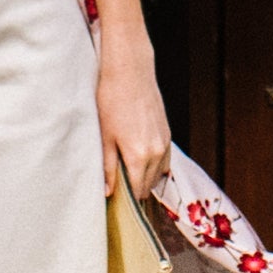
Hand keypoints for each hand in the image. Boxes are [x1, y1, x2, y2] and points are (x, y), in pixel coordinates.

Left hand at [92, 4, 170, 202]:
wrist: (130, 70)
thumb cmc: (112, 99)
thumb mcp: (105, 135)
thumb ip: (108, 166)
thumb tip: (108, 192)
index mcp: (140, 156)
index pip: (137, 191)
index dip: (126, 200)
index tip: (115, 202)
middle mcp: (157, 152)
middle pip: (149, 185)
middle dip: (135, 190)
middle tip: (117, 189)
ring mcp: (165, 142)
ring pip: (158, 174)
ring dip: (145, 178)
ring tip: (126, 175)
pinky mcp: (167, 133)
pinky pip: (164, 160)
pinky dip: (154, 166)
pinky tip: (139, 161)